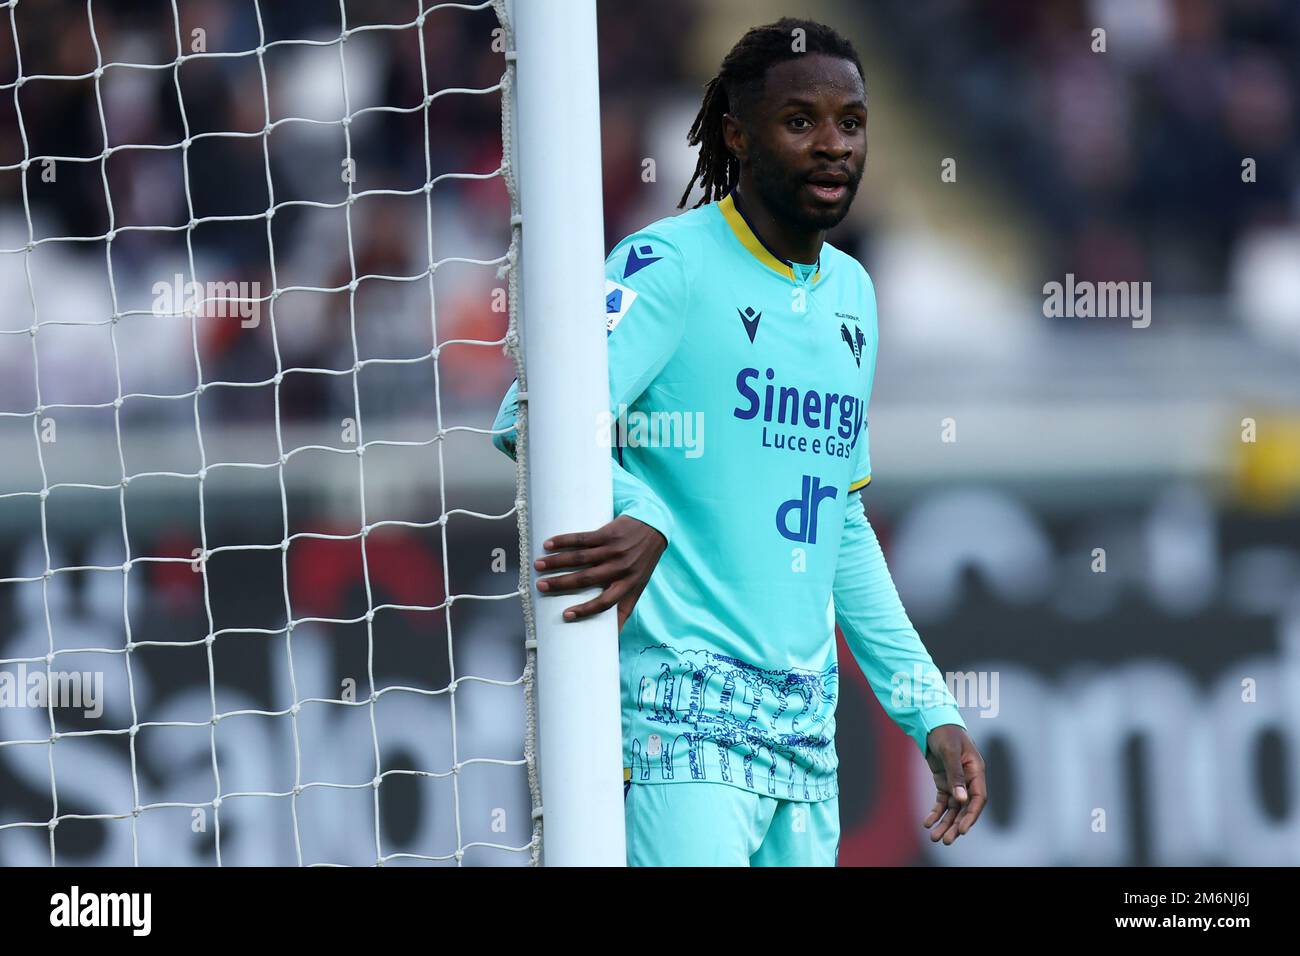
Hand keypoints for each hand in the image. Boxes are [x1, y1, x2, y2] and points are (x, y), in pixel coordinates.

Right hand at [534, 515, 666, 630]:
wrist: (654, 528)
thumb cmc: (642, 562)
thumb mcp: (638, 587)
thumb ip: (625, 610)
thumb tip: (615, 641)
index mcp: (627, 584)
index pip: (605, 603)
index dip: (586, 611)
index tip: (565, 615)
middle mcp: (620, 568)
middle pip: (586, 579)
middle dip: (561, 583)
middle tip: (540, 586)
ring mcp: (613, 550)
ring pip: (581, 558)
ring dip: (557, 561)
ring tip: (538, 565)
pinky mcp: (607, 533)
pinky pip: (582, 538)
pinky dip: (564, 541)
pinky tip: (549, 544)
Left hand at [921, 725, 986, 844]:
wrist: (933, 722)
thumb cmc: (945, 733)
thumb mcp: (950, 751)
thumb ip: (955, 775)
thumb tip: (961, 800)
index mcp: (976, 771)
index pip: (978, 799)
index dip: (971, 816)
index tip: (961, 830)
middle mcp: (968, 779)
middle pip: (965, 808)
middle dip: (955, 825)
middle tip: (945, 840)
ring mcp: (956, 782)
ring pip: (953, 808)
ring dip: (945, 823)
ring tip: (934, 838)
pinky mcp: (945, 782)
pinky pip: (942, 802)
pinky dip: (935, 813)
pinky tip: (927, 823)